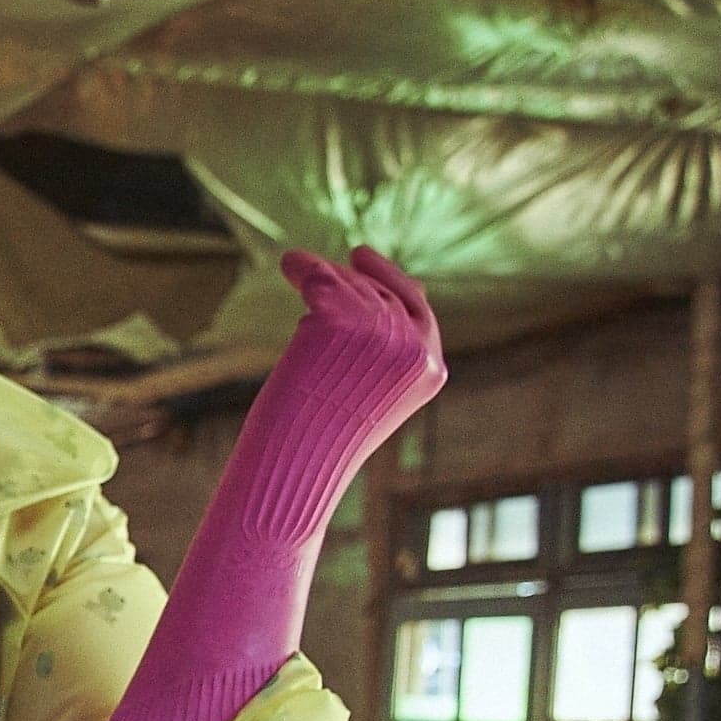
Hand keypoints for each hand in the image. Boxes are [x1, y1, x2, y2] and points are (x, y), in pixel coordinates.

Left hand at [270, 245, 446, 434]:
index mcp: (430, 371)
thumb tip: (359, 303)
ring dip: (320, 278)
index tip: (360, 255)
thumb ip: (378, 356)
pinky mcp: (339, 320)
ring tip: (295, 268)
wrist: (297, 465)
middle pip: (378, 294)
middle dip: (346, 281)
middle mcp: (413, 347)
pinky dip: (301, 269)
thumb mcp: (366, 397)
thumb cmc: (321, 443)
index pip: (418, 310)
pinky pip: (318, 280)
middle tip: (316, 269)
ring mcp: (379, 331)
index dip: (390, 279)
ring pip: (348, 285)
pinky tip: (290, 264)